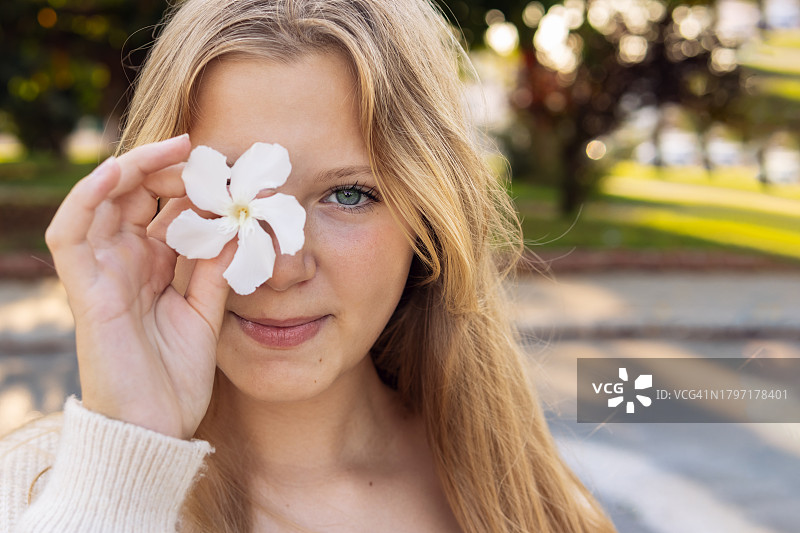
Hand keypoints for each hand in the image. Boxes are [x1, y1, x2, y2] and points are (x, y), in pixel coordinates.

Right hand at [46, 135, 231, 438]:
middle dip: (166, 167)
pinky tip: (119, 171)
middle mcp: (125, 264)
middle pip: (135, 196)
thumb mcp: (206, 315)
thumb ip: (214, 271)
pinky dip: (88, 197)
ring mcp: (102, 274)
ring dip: (132, 169)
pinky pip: (72, 233)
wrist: (155, 429)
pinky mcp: (85, 290)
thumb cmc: (177, 377)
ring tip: (172, 149)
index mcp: (154, 268)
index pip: (164, 208)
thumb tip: (235, 226)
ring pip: (102, 202)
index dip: (189, 183)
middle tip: (203, 152)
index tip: (225, 167)